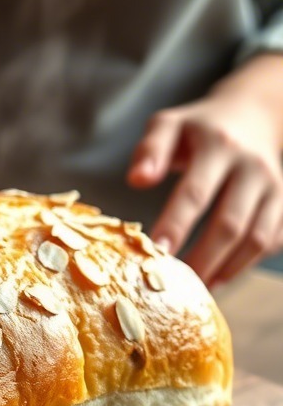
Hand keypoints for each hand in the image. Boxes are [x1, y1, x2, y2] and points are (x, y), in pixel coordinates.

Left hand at [127, 72, 282, 286]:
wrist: (251, 114)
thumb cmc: (196, 127)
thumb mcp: (168, 125)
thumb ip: (150, 150)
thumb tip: (137, 180)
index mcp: (218, 147)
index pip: (196, 192)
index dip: (177, 224)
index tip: (157, 251)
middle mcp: (251, 167)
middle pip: (230, 223)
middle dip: (203, 258)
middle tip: (174, 284)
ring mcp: (274, 186)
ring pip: (257, 238)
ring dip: (227, 269)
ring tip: (198, 290)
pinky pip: (273, 240)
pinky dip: (247, 264)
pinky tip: (220, 278)